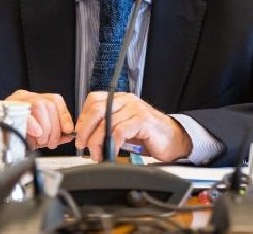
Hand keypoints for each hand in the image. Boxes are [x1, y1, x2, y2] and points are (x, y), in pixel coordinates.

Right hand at [5, 90, 73, 148]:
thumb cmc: (15, 136)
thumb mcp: (38, 135)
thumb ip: (55, 134)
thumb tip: (69, 135)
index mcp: (34, 100)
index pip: (55, 100)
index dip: (64, 115)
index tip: (68, 129)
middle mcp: (25, 97)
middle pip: (49, 104)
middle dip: (55, 127)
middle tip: (51, 141)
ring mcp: (15, 102)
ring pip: (39, 106)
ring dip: (45, 128)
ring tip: (41, 140)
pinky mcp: (6, 110)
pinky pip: (24, 113)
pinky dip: (34, 125)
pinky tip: (37, 133)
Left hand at [74, 91, 192, 161]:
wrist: (173, 140)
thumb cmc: (149, 135)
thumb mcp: (124, 127)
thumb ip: (107, 126)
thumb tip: (85, 135)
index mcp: (120, 99)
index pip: (93, 100)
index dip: (83, 117)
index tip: (79, 133)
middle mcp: (127, 100)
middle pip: (96, 109)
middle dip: (85, 129)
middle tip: (82, 145)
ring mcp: (135, 109)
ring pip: (106, 123)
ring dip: (97, 142)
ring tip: (97, 154)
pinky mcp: (142, 121)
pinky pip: (119, 131)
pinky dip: (111, 144)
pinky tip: (111, 152)